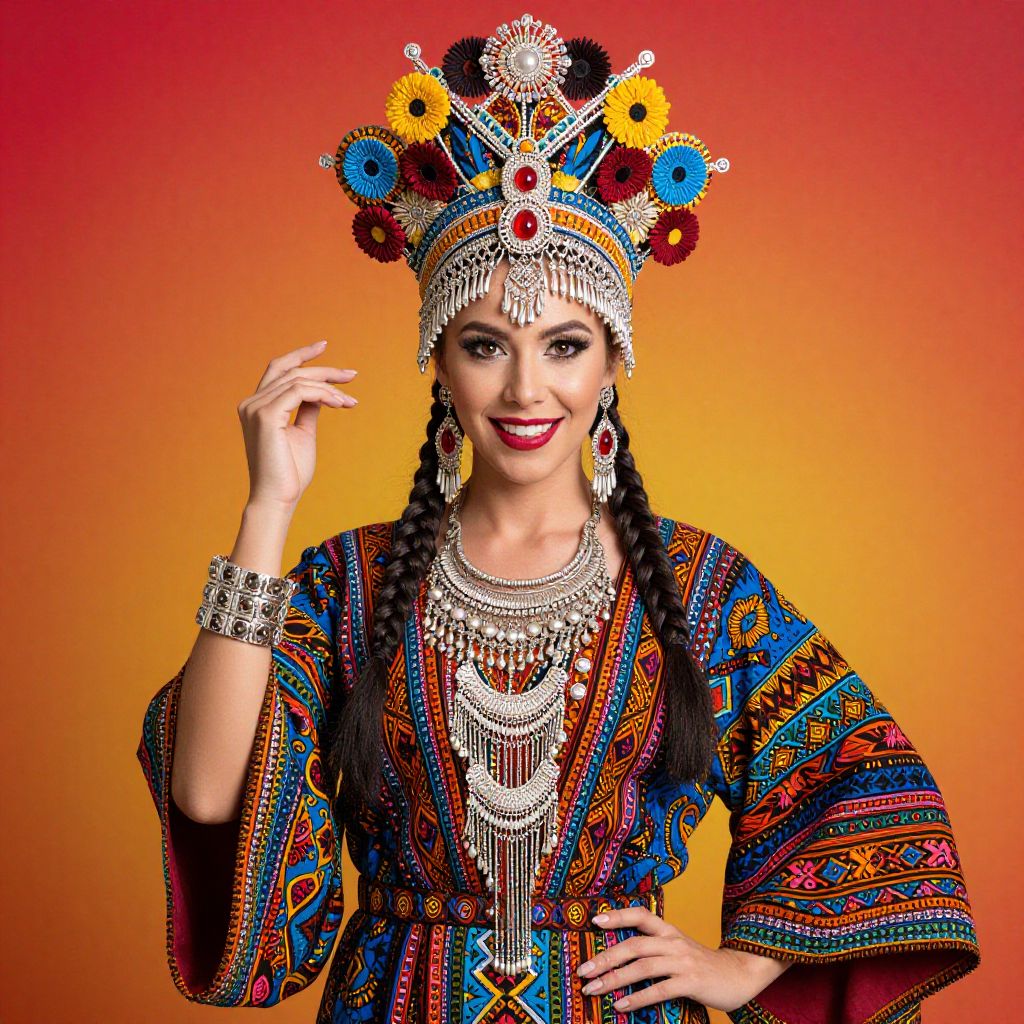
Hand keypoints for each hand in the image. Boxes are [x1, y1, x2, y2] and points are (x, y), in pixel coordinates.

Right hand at [237, 339, 357, 513]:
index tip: (324, 346)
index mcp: (257, 406)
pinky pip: (299, 392)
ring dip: (329, 388)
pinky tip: (339, 404)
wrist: (279, 498)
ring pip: (298, 381)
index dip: (300, 355)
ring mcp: (255, 408)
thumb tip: (321, 392)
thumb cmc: (290, 472)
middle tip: (352, 375)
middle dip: (323, 369)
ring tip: (348, 402)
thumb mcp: (303, 433)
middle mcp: (251, 403)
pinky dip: (323, 395)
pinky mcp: (266, 416)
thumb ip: (308, 409)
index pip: (278, 369)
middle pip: (289, 370)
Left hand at [576, 907, 791, 1012]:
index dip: (618, 916)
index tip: (595, 920)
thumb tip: (622, 958)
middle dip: (605, 957)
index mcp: (669, 930)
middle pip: (633, 944)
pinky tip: (621, 1005)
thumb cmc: (704, 965)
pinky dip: (637, 997)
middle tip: (583, 970)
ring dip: (614, 979)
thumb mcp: (680, 948)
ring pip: (642, 967)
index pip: (640, 915)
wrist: (741, 974)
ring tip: (594, 989)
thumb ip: (656, 948)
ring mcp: (682, 961)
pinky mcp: (691, 981)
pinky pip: (659, 990)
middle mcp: (673, 941)